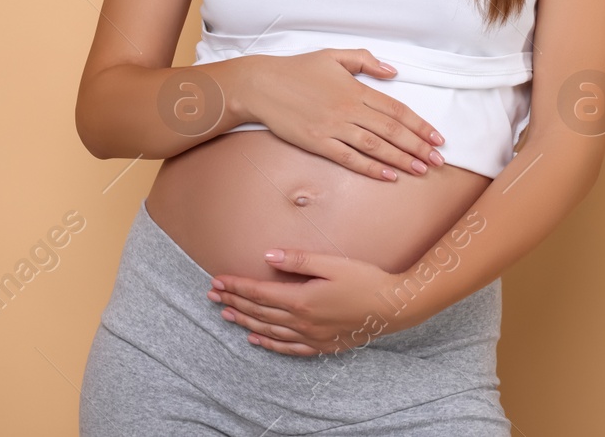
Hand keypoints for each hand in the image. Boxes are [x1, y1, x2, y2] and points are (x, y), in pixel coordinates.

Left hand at [207, 250, 416, 354]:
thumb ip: (298, 260)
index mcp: (301, 300)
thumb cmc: (364, 279)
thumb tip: (268, 256)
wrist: (392, 307)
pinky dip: (269, 344)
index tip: (218, 279)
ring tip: (226, 314)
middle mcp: (302, 322)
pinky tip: (256, 339)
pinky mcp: (322, 345)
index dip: (236, 286)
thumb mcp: (331, 263)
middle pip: (259, 311)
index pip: (259, 293)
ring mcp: (311, 336)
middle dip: (233, 301)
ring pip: (269, 330)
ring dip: (245, 321)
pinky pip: (288, 348)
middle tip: (212, 294)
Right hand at [233, 49, 446, 181]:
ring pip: (375, 146)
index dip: (420, 125)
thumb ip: (366, 61)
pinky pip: (349, 158)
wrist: (262, 85)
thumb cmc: (298, 69)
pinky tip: (388, 175)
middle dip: (418, 147)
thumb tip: (394, 72)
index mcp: (355, 89)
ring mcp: (332, 127)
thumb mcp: (334, 55)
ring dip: (401, 159)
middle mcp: (348, 109)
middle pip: (391, 130)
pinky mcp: (317, 142)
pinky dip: (370, 168)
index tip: (437, 137)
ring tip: (421, 170)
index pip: (396, 109)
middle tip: (438, 160)